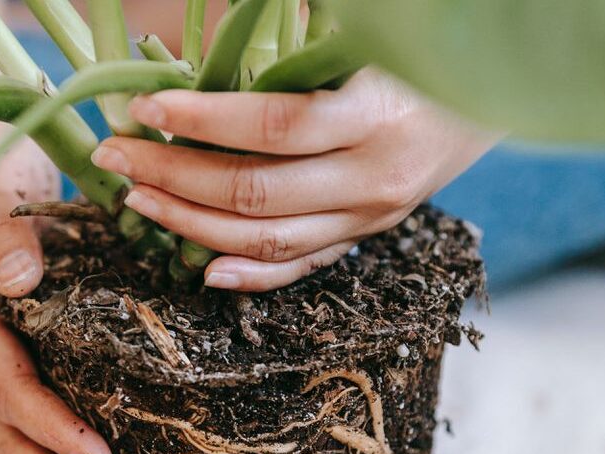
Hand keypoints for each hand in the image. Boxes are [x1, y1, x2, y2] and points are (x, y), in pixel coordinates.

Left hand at [90, 68, 497, 291]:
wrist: (488, 96)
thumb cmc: (416, 54)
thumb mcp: (367, 37)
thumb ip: (300, 40)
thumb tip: (227, 28)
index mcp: (377, 115)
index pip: (273, 125)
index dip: (201, 117)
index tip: (144, 106)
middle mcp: (374, 177)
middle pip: (254, 189)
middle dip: (172, 173)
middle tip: (116, 156)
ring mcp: (370, 217)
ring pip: (266, 237)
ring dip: (191, 222)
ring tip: (138, 199)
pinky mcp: (363, 238)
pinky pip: (301, 268)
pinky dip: (250, 274)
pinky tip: (202, 268)